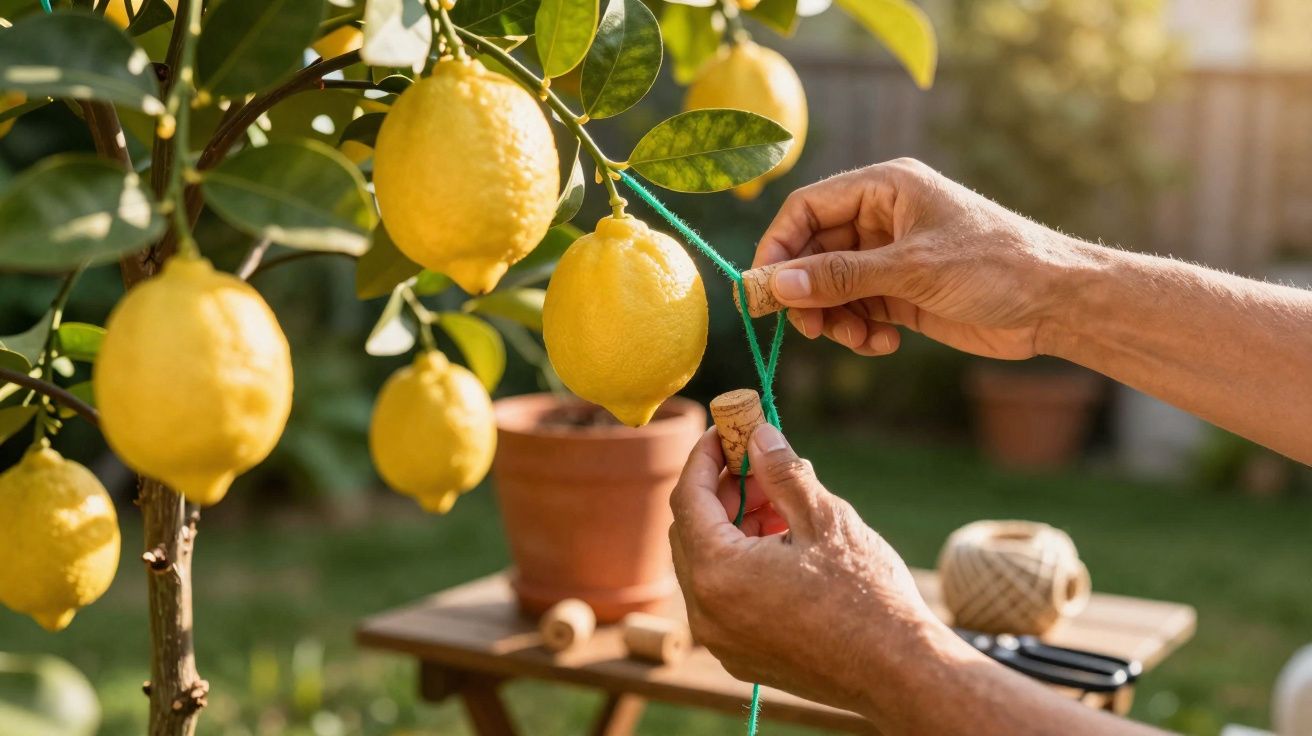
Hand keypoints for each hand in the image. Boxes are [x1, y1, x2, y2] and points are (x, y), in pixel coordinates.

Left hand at [668, 424, 942, 714]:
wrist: (900, 671)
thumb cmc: (866, 594)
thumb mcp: (825, 518)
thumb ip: (782, 472)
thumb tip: (758, 435)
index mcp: (718, 573)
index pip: (688, 497)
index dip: (705, 456)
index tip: (728, 428)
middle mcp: (705, 612)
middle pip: (692, 531)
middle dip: (723, 491)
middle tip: (760, 464)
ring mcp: (721, 640)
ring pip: (709, 564)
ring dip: (735, 527)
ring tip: (783, 504)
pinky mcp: (741, 655)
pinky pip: (724, 597)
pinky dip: (743, 563)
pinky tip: (784, 544)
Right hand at [754, 158, 1098, 359]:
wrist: (1056, 303)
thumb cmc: (995, 266)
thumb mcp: (911, 269)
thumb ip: (840, 276)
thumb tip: (775, 284)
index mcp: (884, 188)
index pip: (807, 208)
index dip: (778, 246)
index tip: (763, 290)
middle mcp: (882, 218)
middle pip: (813, 251)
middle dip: (808, 292)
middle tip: (808, 328)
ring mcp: (891, 256)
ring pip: (832, 286)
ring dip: (834, 318)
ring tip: (858, 339)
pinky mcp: (902, 292)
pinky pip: (857, 310)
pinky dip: (859, 331)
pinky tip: (885, 343)